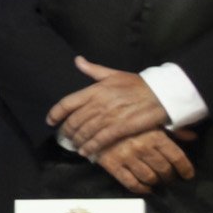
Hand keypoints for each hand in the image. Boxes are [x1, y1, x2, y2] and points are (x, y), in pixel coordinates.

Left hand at [49, 58, 174, 154]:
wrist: (163, 94)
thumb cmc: (138, 84)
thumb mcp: (114, 74)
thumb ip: (93, 70)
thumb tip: (77, 60)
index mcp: (96, 89)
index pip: (67, 103)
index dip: (55, 114)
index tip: (50, 121)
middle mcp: (99, 103)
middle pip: (74, 121)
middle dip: (67, 131)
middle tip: (64, 137)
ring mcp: (110, 116)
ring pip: (85, 132)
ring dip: (77, 141)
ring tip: (75, 145)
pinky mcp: (121, 128)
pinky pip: (100, 140)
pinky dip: (91, 147)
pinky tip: (86, 152)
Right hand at [94, 129, 196, 193]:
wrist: (94, 123)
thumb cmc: (128, 121)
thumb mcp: (152, 121)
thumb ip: (173, 130)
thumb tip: (192, 137)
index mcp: (155, 135)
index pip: (177, 157)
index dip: (185, 169)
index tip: (188, 175)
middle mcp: (142, 147)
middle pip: (164, 169)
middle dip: (170, 177)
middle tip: (170, 178)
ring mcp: (127, 157)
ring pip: (149, 178)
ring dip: (156, 183)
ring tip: (158, 181)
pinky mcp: (113, 165)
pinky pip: (131, 183)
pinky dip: (141, 189)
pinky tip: (146, 188)